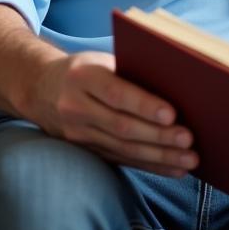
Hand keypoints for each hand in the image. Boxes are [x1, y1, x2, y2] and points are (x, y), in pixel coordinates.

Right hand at [28, 51, 197, 176]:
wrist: (39, 88)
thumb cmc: (85, 68)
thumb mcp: (100, 60)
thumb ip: (129, 71)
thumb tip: (176, 85)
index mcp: (83, 77)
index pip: (116, 93)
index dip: (144, 105)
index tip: (172, 114)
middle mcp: (76, 107)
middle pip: (122, 126)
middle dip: (158, 136)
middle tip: (189, 140)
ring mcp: (77, 133)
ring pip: (122, 148)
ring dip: (159, 157)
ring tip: (189, 160)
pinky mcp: (85, 150)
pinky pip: (120, 160)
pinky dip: (149, 165)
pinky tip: (174, 169)